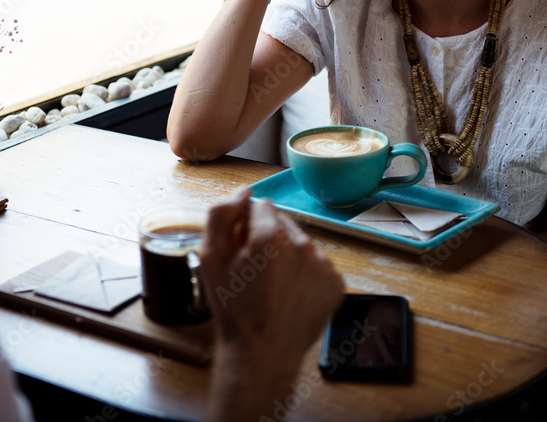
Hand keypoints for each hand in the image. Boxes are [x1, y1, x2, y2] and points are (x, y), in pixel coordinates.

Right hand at [202, 189, 343, 367]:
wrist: (262, 353)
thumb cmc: (233, 309)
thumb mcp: (210, 258)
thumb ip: (221, 214)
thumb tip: (244, 192)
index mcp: (271, 237)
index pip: (261, 206)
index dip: (246, 225)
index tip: (241, 248)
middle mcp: (303, 246)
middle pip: (282, 224)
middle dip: (268, 239)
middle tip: (254, 270)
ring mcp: (324, 265)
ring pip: (301, 244)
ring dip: (287, 256)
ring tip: (273, 285)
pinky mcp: (337, 283)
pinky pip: (317, 265)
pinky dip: (305, 274)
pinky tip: (290, 294)